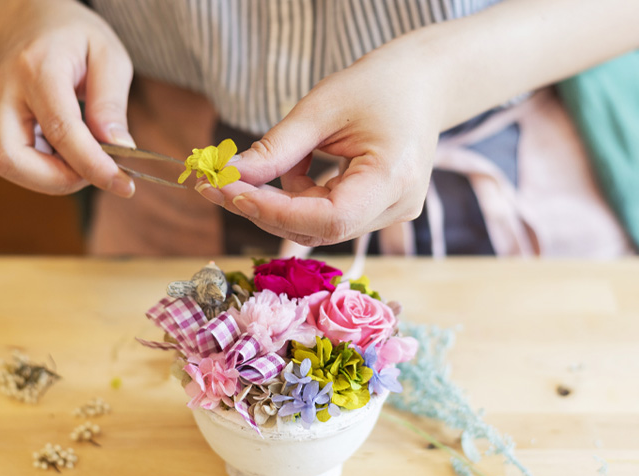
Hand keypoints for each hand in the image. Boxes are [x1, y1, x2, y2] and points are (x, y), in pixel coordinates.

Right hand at [0, 0, 135, 196]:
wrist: (27, 20)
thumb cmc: (73, 36)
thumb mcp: (108, 55)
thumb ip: (111, 103)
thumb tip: (120, 150)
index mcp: (37, 68)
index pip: (61, 129)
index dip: (92, 164)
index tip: (123, 184)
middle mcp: (5, 92)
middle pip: (11, 159)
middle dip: (58, 181)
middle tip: (97, 172)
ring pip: (8, 165)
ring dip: (52, 177)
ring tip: (85, 158)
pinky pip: (14, 161)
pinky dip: (45, 169)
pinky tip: (68, 152)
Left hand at [196, 39, 442, 246]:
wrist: (424, 84)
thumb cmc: (378, 85)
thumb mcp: (321, 108)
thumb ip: (276, 149)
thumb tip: (230, 177)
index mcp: (393, 178)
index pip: (330, 219)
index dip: (276, 212)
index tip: (230, 190)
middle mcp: (397, 207)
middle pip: (319, 228)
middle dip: (264, 208)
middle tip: (215, 181)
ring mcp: (391, 213)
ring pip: (318, 226)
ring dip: (280, 202)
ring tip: (265, 162)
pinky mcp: (380, 211)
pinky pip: (328, 215)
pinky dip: (299, 196)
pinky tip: (297, 164)